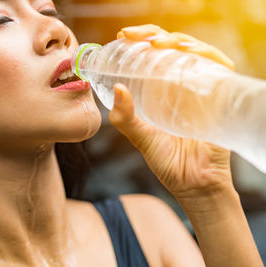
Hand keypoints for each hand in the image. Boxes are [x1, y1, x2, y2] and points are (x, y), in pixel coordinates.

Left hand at [109, 25, 233, 198]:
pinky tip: (189, 52)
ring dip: (178, 41)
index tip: (123, 36)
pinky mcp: (220, 96)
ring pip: (195, 52)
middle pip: (172, 48)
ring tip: (158, 43)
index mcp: (160, 91)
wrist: (195, 184)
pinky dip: (207, 54)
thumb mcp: (140, 137)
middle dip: (154, 35)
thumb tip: (118, 89)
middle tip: (134, 37)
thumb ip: (125, 118)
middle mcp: (181, 85)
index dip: (140, 40)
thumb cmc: (168, 162)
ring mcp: (201, 89)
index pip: (153, 55)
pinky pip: (219, 67)